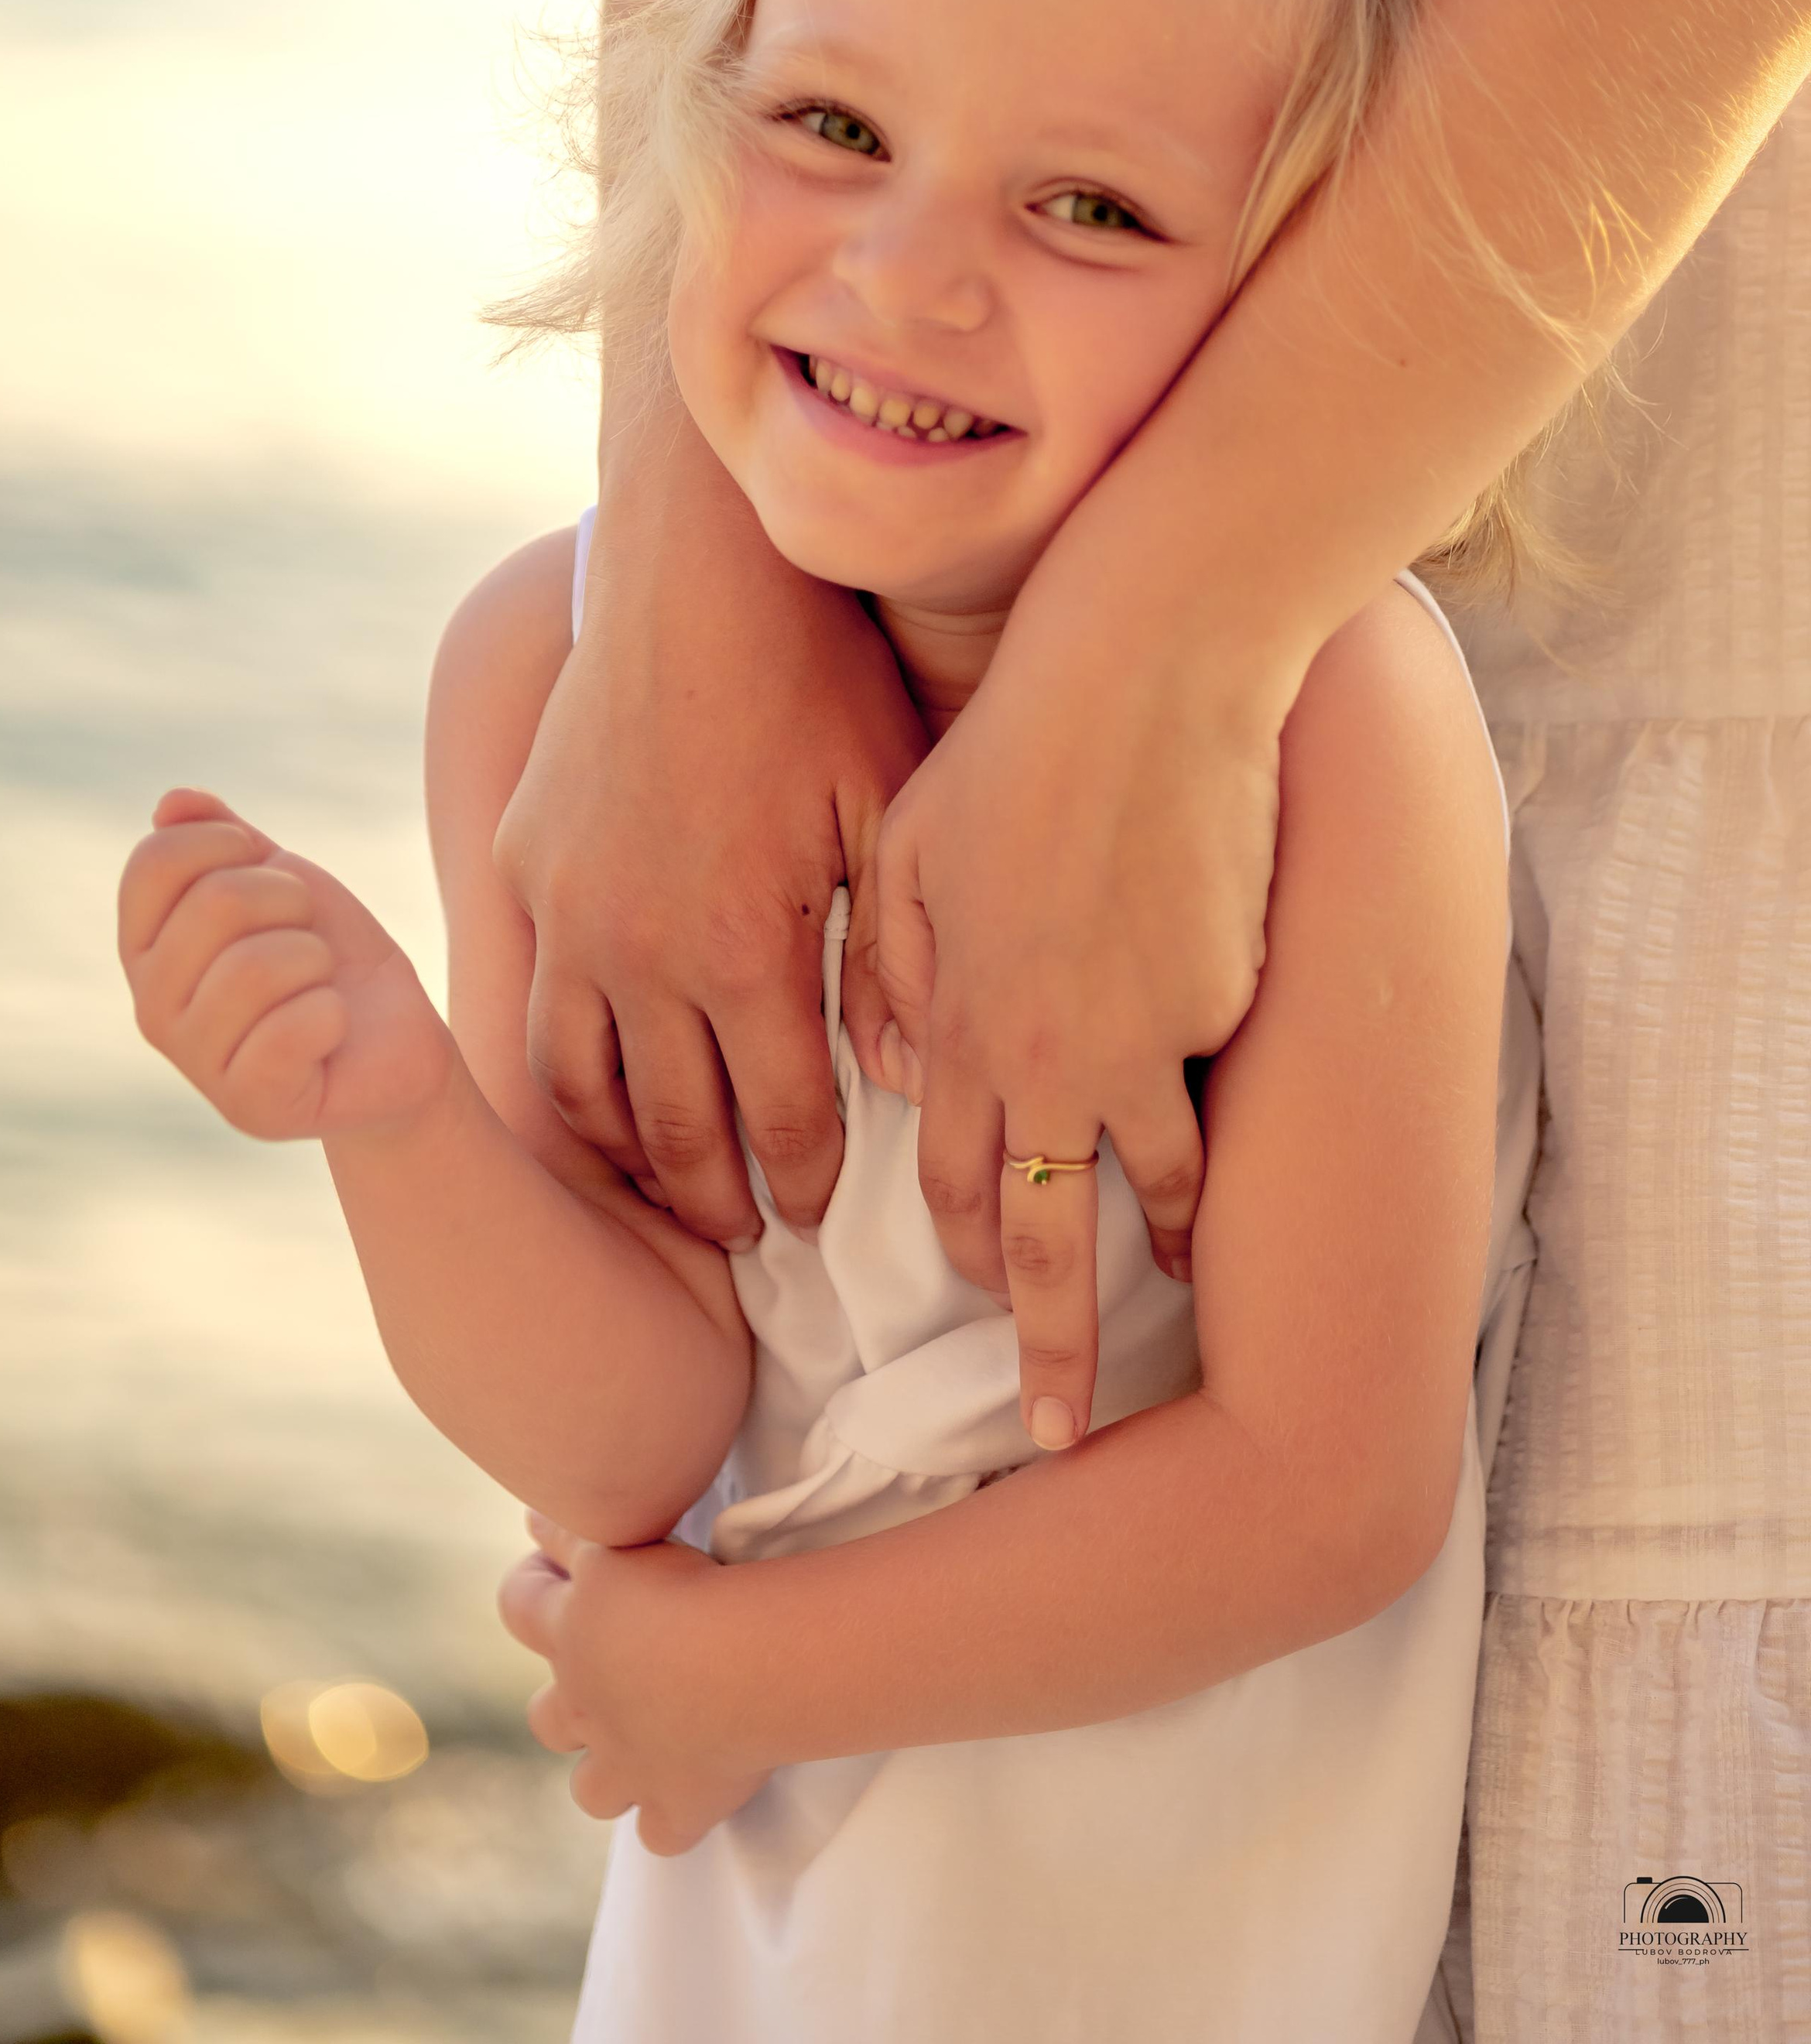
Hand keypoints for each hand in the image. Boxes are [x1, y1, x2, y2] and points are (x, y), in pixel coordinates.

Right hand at [118, 789, 454, 1136]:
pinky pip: (292, 1029)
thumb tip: (171, 803)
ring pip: (257, 966)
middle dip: (291, 902)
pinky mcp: (250, 1106)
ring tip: (318, 986)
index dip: (229, 843)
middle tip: (309, 940)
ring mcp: (196, 1063)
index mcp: (147, 947)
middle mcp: (152, 1006)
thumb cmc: (329, 957)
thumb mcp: (281, 881)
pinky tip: (329, 1031)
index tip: (271, 872)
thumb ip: (224, 839)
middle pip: (215, 903)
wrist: (394, 1039)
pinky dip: (332, 1015)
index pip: (153, 862)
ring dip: (316, 961)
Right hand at [495, 414, 925, 1247]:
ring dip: (629, 1154)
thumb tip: (899, 1082)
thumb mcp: (888, 809)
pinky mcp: (522, 863)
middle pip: (674, 1132)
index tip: (821, 1211)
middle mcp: (638, 950)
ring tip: (671, 1183)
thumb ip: (894, 958)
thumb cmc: (815, 679)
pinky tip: (599, 1089)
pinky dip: (562, 1071)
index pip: (781, 1119)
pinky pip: (532, 1002)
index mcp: (743, 946)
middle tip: (751, 1234)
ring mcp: (566, 910)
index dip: (808, 1181)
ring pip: (580, 1088)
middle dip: (720, 1199)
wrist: (690, 572)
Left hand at [497, 1512, 767, 1855]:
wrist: (742, 1665)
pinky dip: (673, 1819)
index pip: (519, 1604)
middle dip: (567, 1703)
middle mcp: (587, 1705)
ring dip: (610, 1773)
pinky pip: (663, 1834)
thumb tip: (529, 1516)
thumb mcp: (622, 1536)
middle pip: (546, 1718)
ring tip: (650, 1744)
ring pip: (593, 1790)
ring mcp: (628, 1766)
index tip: (548, 1571)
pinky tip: (694, 1795)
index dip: (528, 1586)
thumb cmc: (688, 1586)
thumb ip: (572, 1527)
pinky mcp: (678, 1805)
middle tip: (611, 1673)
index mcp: (572, 1632)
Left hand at [876, 611, 1287, 1447]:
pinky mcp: (1223, 1000)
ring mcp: (1146, 1036)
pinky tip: (1217, 1149)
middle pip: (1045, 1239)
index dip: (965, 1257)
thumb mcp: (908, 847)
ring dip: (1156, 1249)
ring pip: (1150, 1186)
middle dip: (1052, 1350)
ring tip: (1169, 1288)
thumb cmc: (1014, 746)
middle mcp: (1049, 1053)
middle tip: (1060, 1434)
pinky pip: (1209, 1085)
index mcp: (961, 1021)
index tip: (974, 1313)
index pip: (955, 1182)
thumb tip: (891, 1073)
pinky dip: (1207, 1124)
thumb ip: (889, 973)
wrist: (1147, 678)